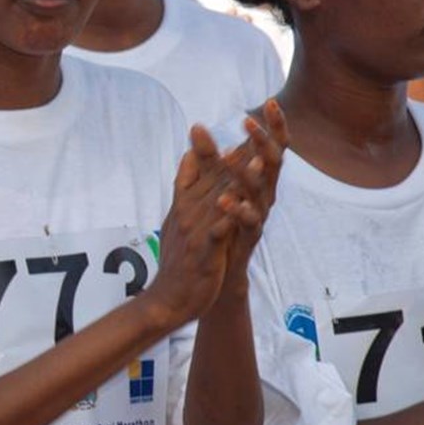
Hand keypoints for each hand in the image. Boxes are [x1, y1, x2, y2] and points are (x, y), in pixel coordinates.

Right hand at [147, 125, 249, 326]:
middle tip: (250, 126)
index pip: (197, 171)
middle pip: (210, 178)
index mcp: (184, 206)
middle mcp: (188, 213)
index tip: (220, 124)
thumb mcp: (178, 219)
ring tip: (256, 157)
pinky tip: (241, 204)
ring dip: (236, 177)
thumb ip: (184, 188)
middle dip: (230, 151)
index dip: (208, 146)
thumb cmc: (179, 261)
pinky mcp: (203, 252)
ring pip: (217, 199)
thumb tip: (191, 156)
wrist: (168, 300)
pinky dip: (228, 216)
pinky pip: (217, 230)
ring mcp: (195, 232)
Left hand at [212, 100, 288, 294]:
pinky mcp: (249, 237)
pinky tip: (225, 200)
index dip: (275, 126)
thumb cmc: (222, 223)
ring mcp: (259, 216)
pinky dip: (237, 210)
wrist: (221, 269)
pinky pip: (247, 222)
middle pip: (273, 164)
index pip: (270, 147)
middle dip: (262, 142)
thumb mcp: (213, 185)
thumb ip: (207, 158)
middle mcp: (264, 195)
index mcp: (257, 180)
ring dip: (245, 173)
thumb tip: (196, 126)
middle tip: (248, 123)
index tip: (272, 102)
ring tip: (230, 155)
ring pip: (260, 191)